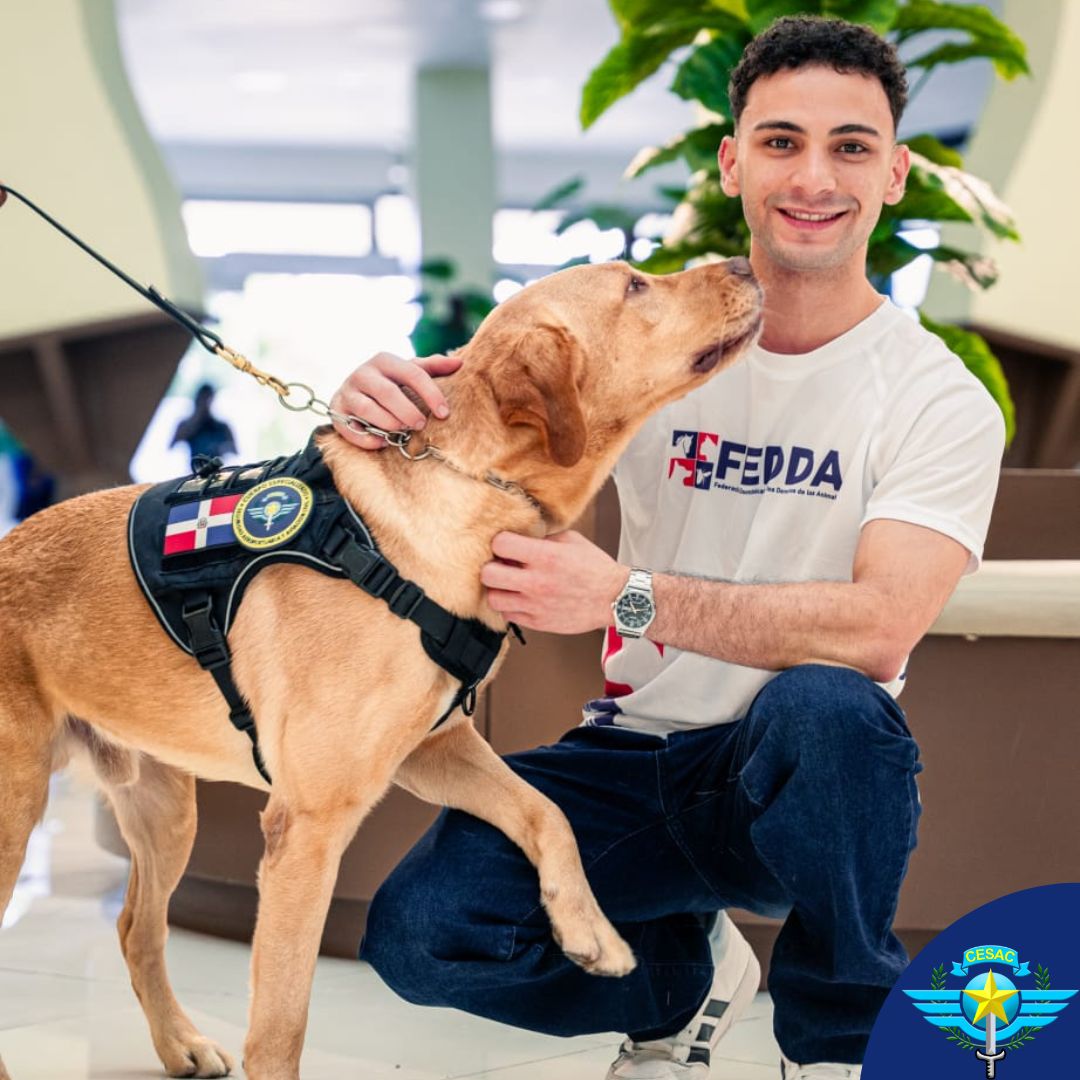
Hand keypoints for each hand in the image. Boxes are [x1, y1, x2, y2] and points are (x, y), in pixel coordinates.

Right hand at [329, 352, 463, 449]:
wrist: (351, 392)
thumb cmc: (389, 383)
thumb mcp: (407, 372)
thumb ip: (431, 368)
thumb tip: (459, 363)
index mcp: (385, 360)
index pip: (413, 373)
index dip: (431, 393)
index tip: (444, 413)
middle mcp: (363, 373)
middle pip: (388, 392)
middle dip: (407, 411)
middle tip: (420, 424)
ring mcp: (347, 392)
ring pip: (367, 409)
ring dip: (387, 423)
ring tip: (401, 432)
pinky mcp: (337, 411)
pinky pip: (350, 428)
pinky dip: (367, 439)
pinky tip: (381, 443)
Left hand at [481, 530, 629, 633]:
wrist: (615, 598)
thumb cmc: (595, 569)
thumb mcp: (572, 540)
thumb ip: (543, 537)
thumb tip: (522, 534)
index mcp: (545, 557)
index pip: (500, 544)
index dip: (500, 542)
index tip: (506, 545)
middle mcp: (537, 582)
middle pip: (488, 574)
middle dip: (491, 567)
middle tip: (500, 566)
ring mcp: (536, 605)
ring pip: (493, 599)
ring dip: (498, 589)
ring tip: (507, 585)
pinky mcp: (538, 622)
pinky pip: (508, 616)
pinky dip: (510, 607)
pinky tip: (519, 599)